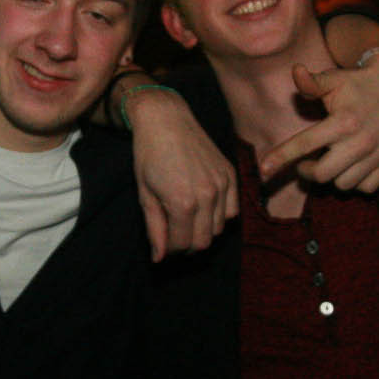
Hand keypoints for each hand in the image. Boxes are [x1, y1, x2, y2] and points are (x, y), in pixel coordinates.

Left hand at [127, 87, 236, 259]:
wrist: (166, 120)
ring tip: (187, 222)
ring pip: (219, 228)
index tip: (162, 246)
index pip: (181, 245)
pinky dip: (221, 217)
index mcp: (182, 203)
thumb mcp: (145, 194)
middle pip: (203, 241)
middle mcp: (207, 196)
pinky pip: (233, 210)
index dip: (170, 250)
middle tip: (174, 237)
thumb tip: (159, 258)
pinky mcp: (230, 175)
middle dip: (187, 246)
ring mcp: (222, 185)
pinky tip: (205, 210)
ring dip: (203, 232)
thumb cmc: (148, 155)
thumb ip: (155, 229)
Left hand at [258, 55, 378, 191]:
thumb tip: (296, 72)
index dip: (281, 158)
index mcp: (344, 121)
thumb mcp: (333, 79)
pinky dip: (355, 182)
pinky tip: (350, 166)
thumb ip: (312, 82)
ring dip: (331, 176)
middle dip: (307, 171)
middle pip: (322, 175)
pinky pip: (366, 187)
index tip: (264, 170)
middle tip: (305, 162)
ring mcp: (378, 154)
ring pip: (343, 184)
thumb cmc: (356, 82)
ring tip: (329, 160)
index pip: (305, 145)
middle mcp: (362, 141)